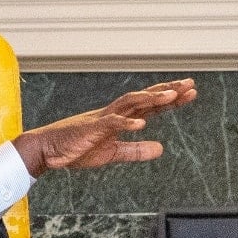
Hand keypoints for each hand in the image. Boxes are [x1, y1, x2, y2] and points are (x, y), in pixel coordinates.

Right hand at [15, 80, 195, 174]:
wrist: (47, 150)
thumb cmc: (76, 148)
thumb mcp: (112, 153)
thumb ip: (136, 150)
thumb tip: (161, 149)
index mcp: (120, 119)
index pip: (149, 105)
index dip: (170, 99)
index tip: (189, 93)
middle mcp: (114, 113)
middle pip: (144, 97)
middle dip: (167, 91)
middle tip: (190, 85)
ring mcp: (102, 119)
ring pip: (130, 103)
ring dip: (151, 98)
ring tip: (172, 96)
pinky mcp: (91, 129)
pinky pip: (111, 123)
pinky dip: (126, 123)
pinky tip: (142, 124)